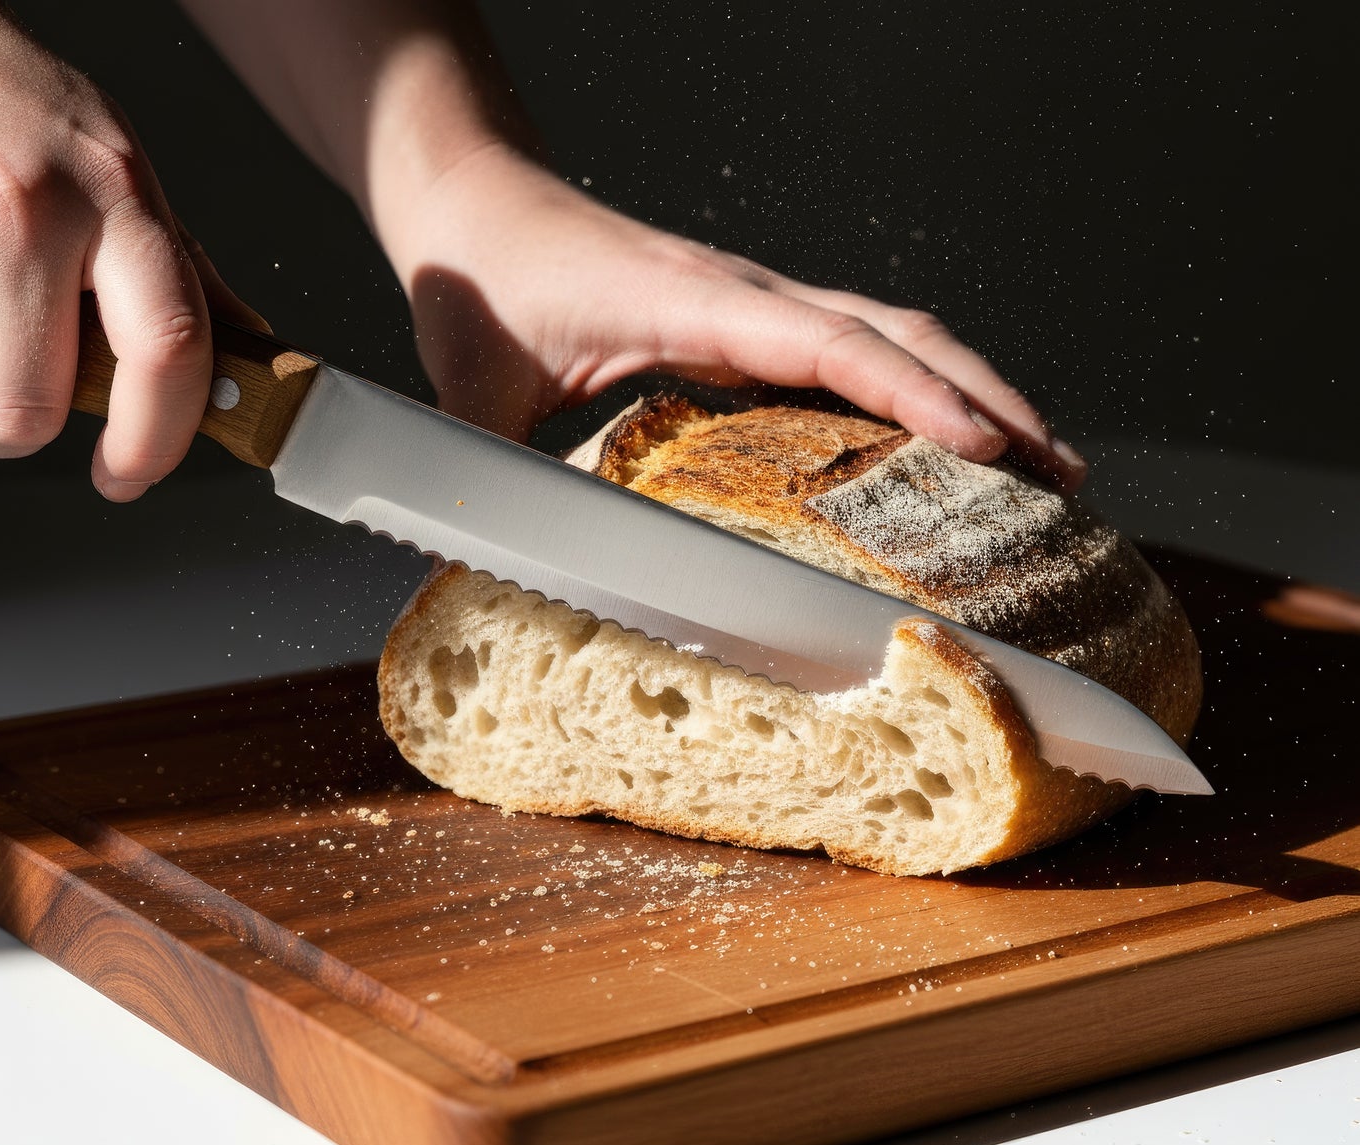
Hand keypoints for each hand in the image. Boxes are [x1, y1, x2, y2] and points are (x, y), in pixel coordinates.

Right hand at [0, 0, 258, 499]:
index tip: (129, 475)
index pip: (170, 349)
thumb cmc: (13, 107)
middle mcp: (33, 210)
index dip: (156, 440)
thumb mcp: (117, 168)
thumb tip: (251, 352)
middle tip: (17, 385)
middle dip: (18, 427)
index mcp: (121, 197)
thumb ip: (179, 270)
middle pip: (32, 409)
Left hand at [380, 143, 1086, 489]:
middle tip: (1060, 471)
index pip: (827, 341)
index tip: (983, 444)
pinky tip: (941, 442)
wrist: (479, 202)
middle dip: (985, 395)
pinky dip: (912, 391)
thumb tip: (490, 556)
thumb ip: (484, 468)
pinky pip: (853, 351)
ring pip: (889, 334)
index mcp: (688, 300)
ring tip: (1040, 460)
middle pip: (896, 330)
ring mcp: (751, 304)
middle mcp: (740, 294)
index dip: (910, 391)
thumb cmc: (479, 280)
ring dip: (969, 389)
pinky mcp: (747, 322)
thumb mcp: (470, 381)